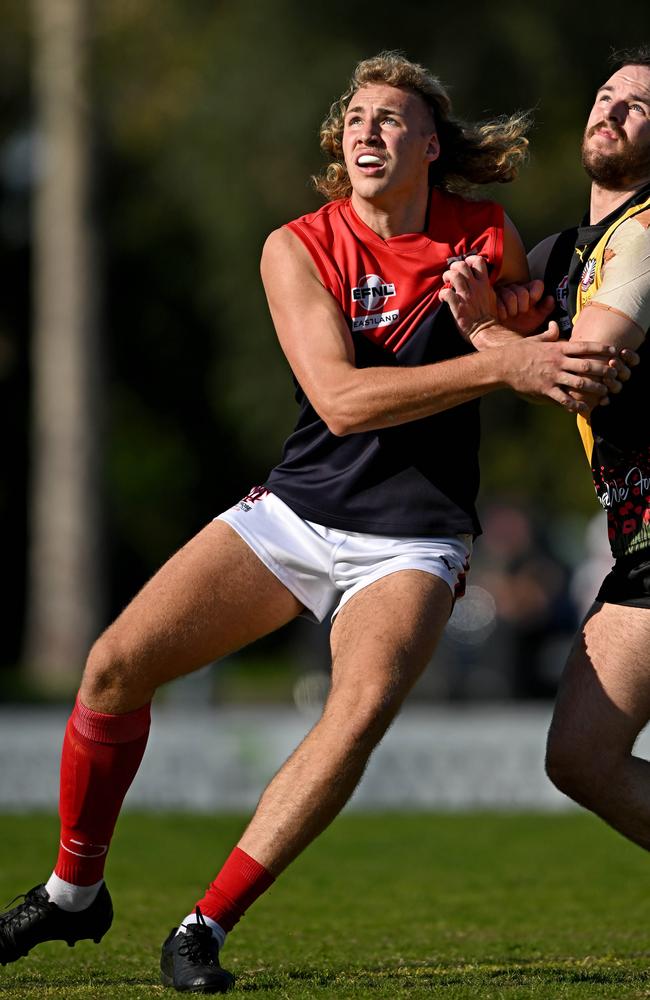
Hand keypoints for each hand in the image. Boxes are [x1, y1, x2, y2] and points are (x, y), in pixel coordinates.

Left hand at [440, 255, 498, 344]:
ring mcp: (466, 295)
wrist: (486, 331)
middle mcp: (475, 287)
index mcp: (484, 284)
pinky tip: (443, 298)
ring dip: (447, 277)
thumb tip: (479, 281)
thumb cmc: (488, 317)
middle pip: (462, 265)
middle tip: (452, 275)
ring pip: (453, 275)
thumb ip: (484, 287)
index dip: (470, 259)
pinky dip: (442, 294)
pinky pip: (446, 292)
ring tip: (446, 282)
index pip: (478, 261)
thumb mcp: (491, 297)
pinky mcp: (457, 305)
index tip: (466, 264)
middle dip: (454, 267)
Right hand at [496, 280, 554, 334]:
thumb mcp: (536, 318)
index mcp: (530, 292)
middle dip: (523, 306)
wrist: (505, 334)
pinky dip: (503, 312)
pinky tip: (503, 317)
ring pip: (510, 296)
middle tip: (521, 313)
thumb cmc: (522, 325)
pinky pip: (499, 302)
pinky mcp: (492, 298)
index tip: (533, 304)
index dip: (536, 294)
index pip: (537, 284)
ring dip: (513, 310)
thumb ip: (545, 309)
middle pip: (523, 291)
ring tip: (511, 316)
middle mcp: (518, 289)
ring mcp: (504, 292)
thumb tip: (550, 298)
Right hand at [506, 324, 626, 413]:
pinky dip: (576, 405)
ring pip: (580, 383)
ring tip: (605, 392)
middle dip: (604, 370)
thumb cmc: (517, 351)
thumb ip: (549, 334)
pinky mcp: (545, 390)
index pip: (584, 346)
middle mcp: (558, 362)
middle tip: (615, 374)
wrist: (501, 365)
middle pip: (587, 366)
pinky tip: (585, 408)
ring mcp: (552, 376)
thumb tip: (555, 324)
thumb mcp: (534, 339)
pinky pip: (564, 399)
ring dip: (595, 388)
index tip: (614, 351)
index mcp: (557, 348)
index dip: (602, 349)